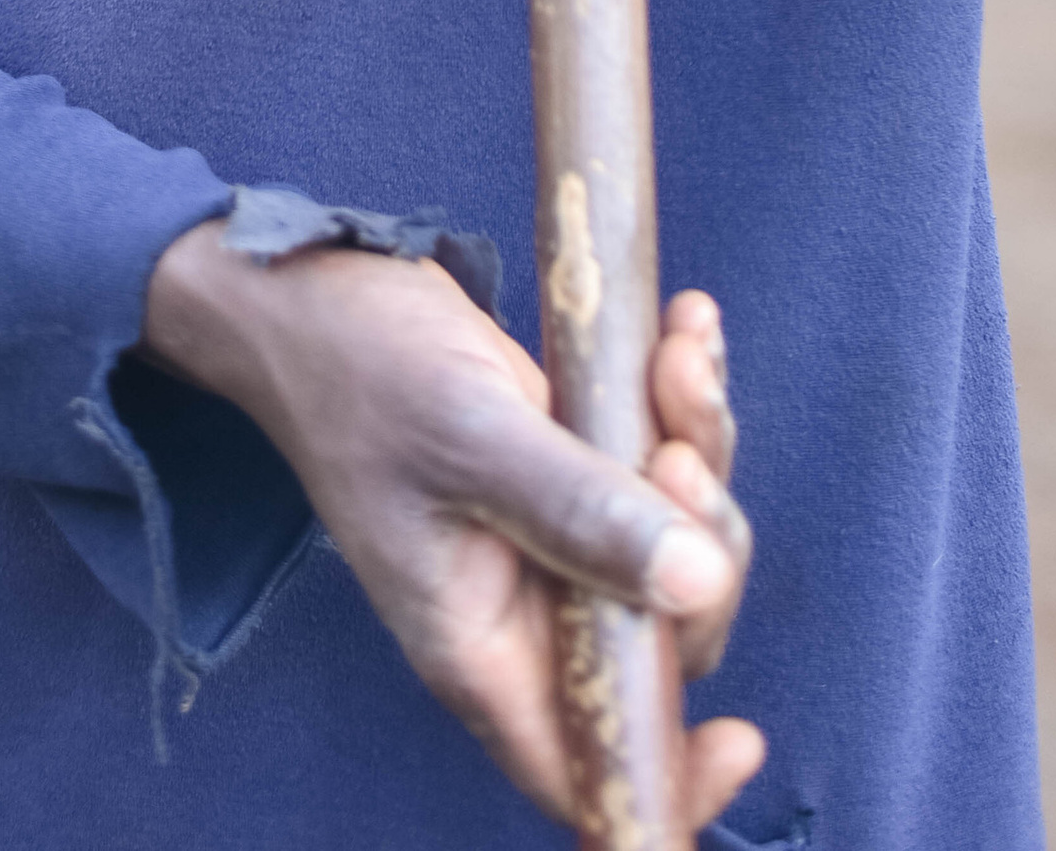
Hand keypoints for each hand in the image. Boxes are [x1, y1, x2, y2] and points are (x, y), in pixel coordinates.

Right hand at [142, 223, 762, 827]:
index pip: (586, 761)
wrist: (310, 284)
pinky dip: (683, 400)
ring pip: (677, 541)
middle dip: (702, 545)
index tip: (745, 738)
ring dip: (698, 449)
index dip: (668, 771)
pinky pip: (658, 457)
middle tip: (675, 452)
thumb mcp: (468, 438)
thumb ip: (577, 511)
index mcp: (483, 643)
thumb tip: (697, 583)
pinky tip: (687, 333)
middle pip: (663, 636)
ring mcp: (552, 529)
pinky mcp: (570, 461)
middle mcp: (526, 603)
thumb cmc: (360, 370)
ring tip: (678, 357)